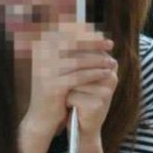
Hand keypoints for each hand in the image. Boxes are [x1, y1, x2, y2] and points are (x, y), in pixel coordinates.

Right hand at [22, 22, 117, 142]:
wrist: (40, 119)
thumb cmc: (54, 94)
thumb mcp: (60, 70)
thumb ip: (69, 54)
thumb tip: (89, 35)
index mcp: (42, 50)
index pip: (66, 35)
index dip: (84, 34)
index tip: (101, 35)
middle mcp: (41, 57)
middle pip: (72, 44)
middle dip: (93, 42)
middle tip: (110, 44)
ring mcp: (46, 71)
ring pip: (77, 60)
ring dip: (98, 60)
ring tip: (112, 62)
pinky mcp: (53, 86)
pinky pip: (78, 77)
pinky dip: (94, 74)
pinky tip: (107, 74)